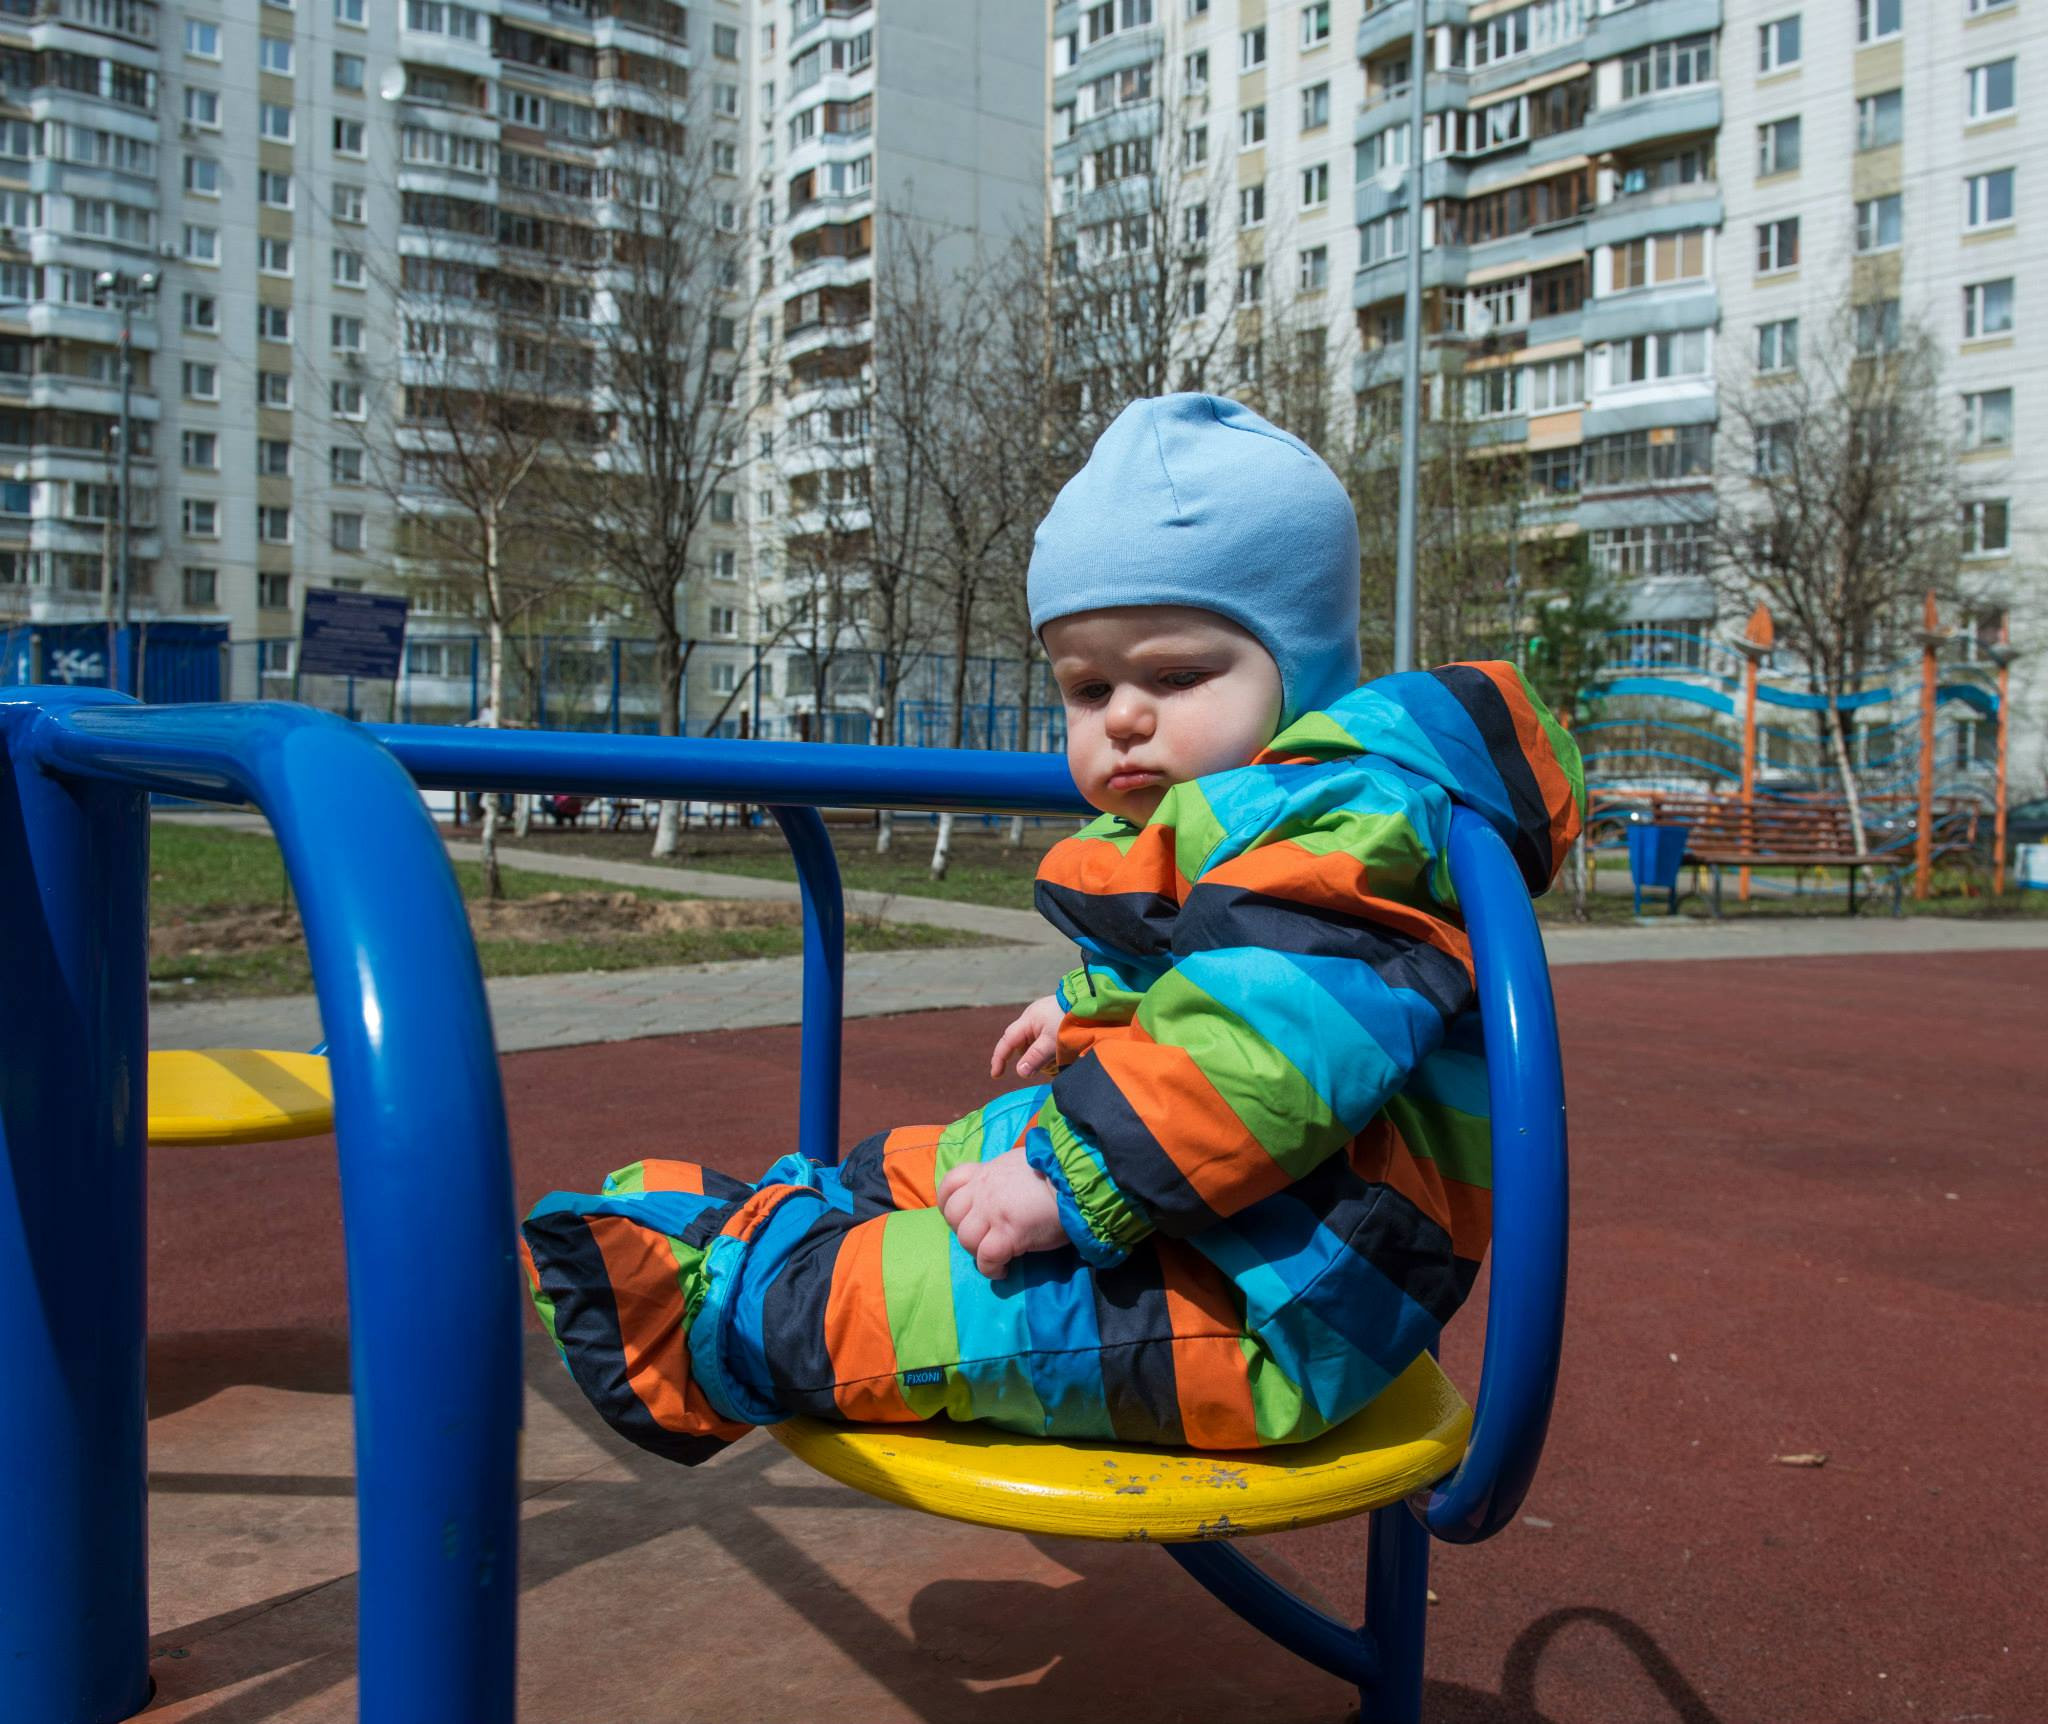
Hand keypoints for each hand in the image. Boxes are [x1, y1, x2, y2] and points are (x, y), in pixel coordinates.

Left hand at [938, 1147, 1066, 1279]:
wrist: (1078, 1179)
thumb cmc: (1057, 1172)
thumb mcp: (1022, 1162)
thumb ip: (1005, 1175)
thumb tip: (1004, 1185)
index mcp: (987, 1171)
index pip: (950, 1182)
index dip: (949, 1202)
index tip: (962, 1216)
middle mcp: (984, 1190)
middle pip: (953, 1214)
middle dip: (962, 1230)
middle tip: (982, 1239)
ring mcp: (993, 1212)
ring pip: (966, 1239)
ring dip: (977, 1252)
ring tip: (994, 1257)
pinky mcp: (1009, 1234)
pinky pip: (987, 1258)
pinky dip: (992, 1269)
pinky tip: (1004, 1271)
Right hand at [990, 993, 1063, 1079]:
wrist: (1090, 1001)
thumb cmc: (1069, 1021)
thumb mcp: (1052, 1042)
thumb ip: (1035, 1058)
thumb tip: (1020, 1072)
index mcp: (1027, 1020)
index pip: (1007, 1042)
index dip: (999, 1059)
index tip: (996, 1075)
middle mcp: (1032, 1017)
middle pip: (1021, 1044)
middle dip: (1027, 1058)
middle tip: (1041, 1068)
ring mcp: (1043, 1017)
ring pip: (1034, 1042)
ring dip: (1041, 1054)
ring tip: (1057, 1060)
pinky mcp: (1054, 1019)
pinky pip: (1044, 1038)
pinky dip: (1049, 1048)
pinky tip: (1061, 1053)